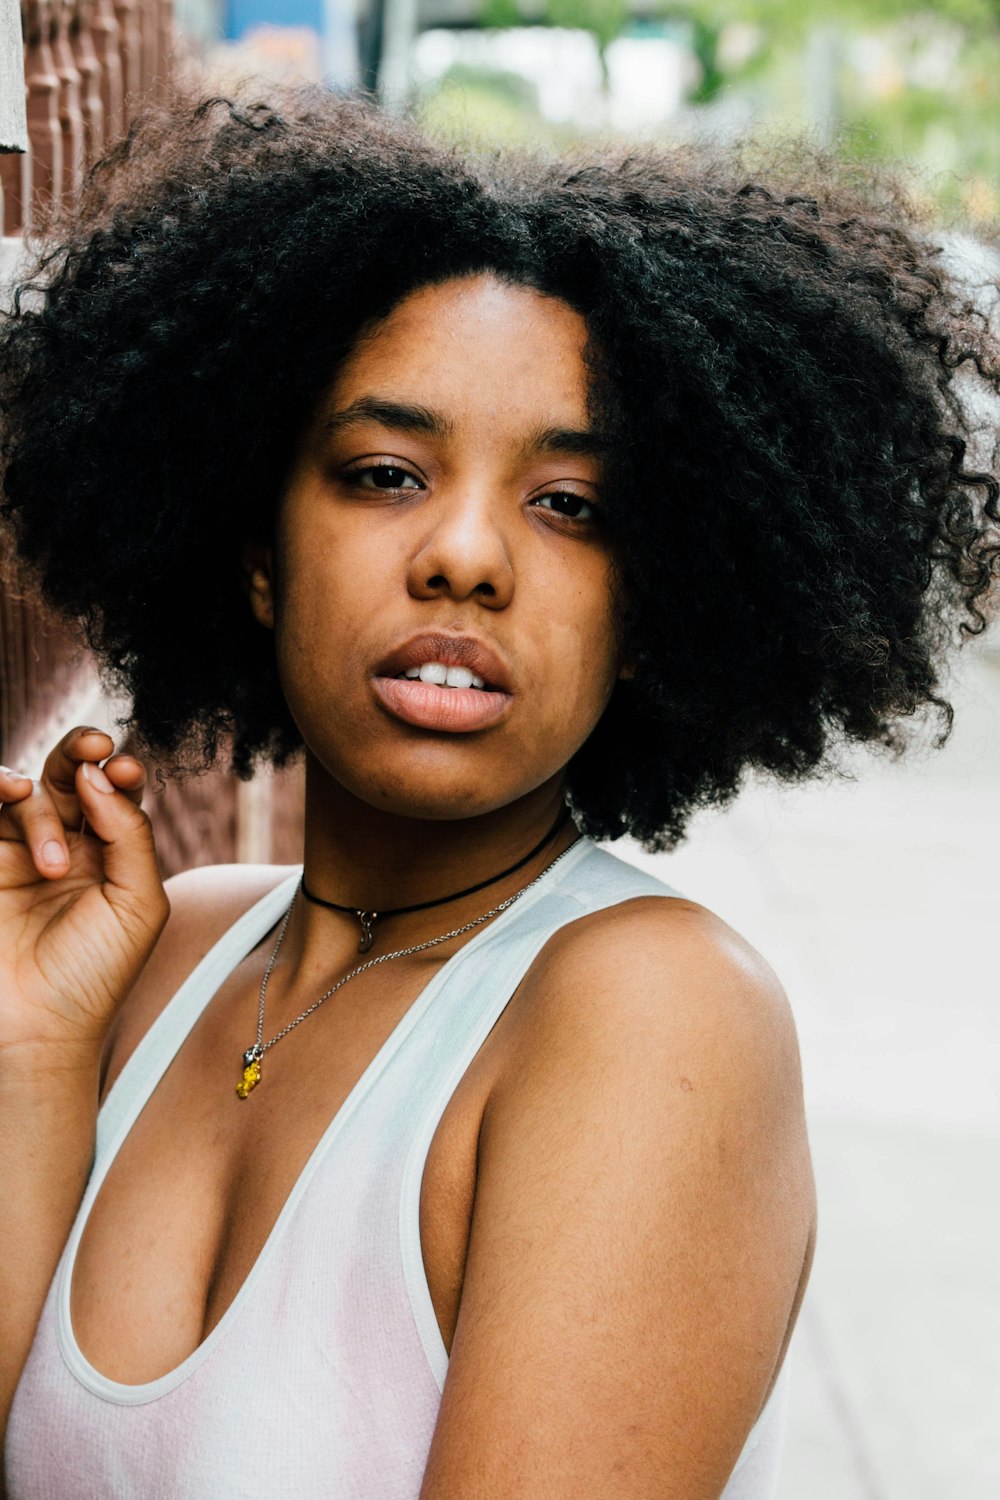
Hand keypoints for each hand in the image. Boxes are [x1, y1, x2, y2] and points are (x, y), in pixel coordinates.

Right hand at [0, 727, 169, 1063]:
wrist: (37, 1027)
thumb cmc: (96, 974)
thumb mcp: (138, 903)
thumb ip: (129, 833)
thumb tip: (99, 773)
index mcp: (113, 855)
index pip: (117, 794)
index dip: (121, 772)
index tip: (125, 768)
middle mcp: (69, 847)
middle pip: (72, 777)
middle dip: (81, 752)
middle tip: (94, 746)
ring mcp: (22, 853)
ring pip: (30, 795)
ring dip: (42, 810)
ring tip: (51, 863)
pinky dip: (0, 788)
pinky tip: (12, 795)